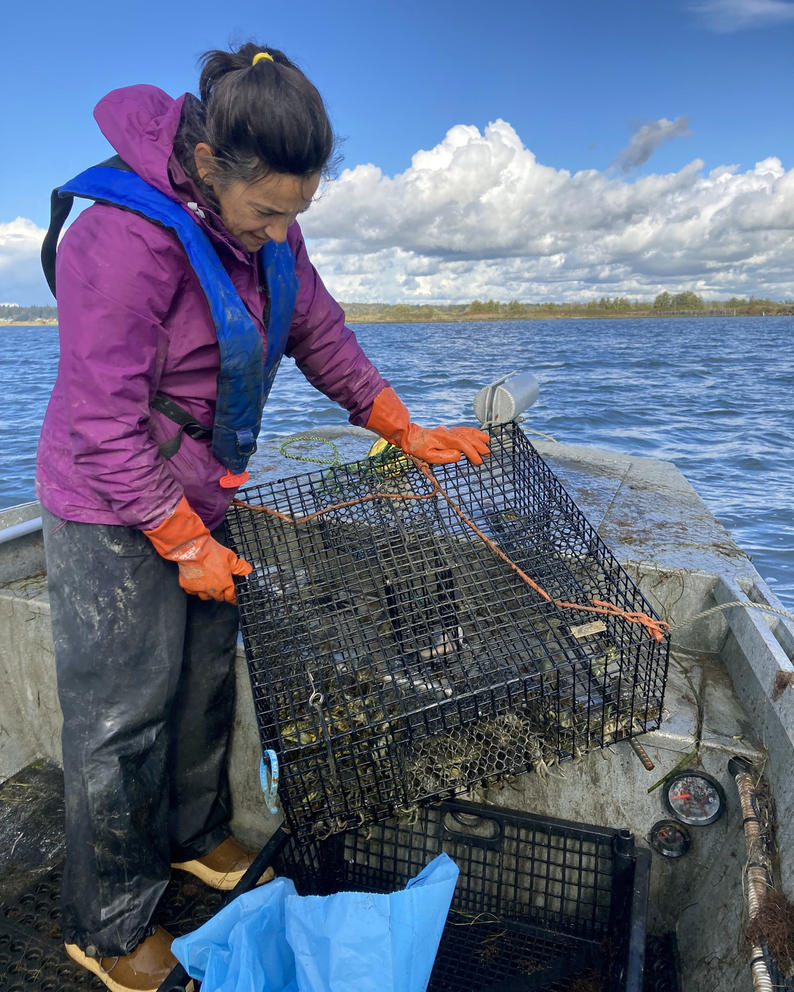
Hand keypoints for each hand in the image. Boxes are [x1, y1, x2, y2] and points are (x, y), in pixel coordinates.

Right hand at [144, 495, 251, 603]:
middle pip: (219, 598)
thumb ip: (240, 567)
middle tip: (222, 588)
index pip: (231, 597)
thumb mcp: (231, 557)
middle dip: (222, 594)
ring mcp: (199, 589)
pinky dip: (195, 589)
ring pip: (205, 597)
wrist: (193, 549)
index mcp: (224, 584)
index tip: (234, 598)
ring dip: (209, 593)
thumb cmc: (211, 552)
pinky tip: (197, 583)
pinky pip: (192, 592)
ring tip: (210, 585)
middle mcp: (212, 590)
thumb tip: (247, 570)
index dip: (233, 598)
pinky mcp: (187, 586)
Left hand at [366, 387, 489, 465]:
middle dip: (478, 446)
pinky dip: (474, 432)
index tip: (478, 461)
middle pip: (467, 437)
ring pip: (467, 431)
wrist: (409, 435)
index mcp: (444, 438)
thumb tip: (458, 455)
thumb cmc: (417, 447)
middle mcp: (448, 432)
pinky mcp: (449, 430)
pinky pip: (464, 429)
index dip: (472, 452)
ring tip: (488, 443)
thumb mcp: (428, 456)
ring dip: (478, 437)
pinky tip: (479, 435)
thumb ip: (444, 457)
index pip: (462, 444)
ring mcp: (449, 429)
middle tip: (487, 454)